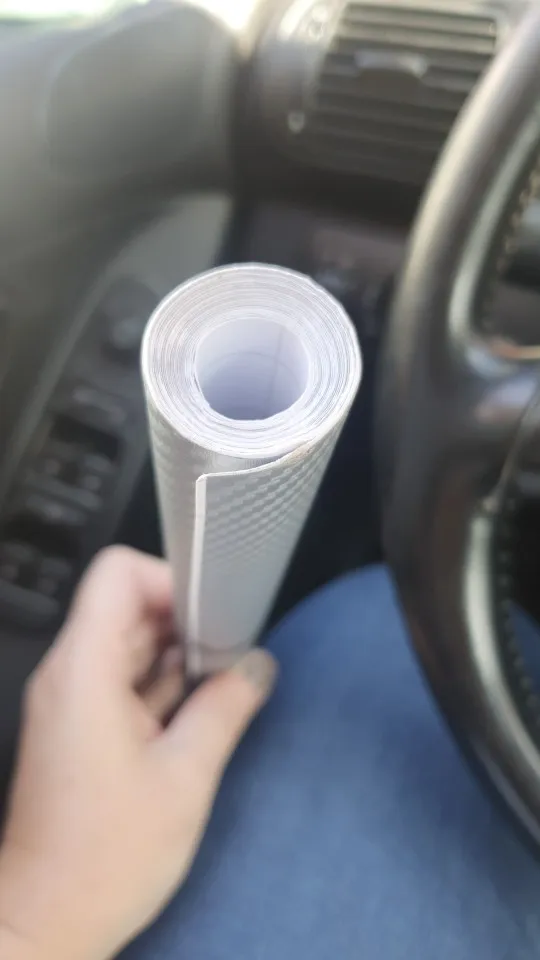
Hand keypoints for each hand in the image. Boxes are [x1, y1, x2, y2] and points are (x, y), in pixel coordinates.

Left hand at [0, 547, 276, 959]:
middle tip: (233, 651)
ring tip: (225, 681)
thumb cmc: (110, 854)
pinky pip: (121, 681)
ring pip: (127, 645)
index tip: (213, 614)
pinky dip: (161, 684)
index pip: (117, 574)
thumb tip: (257, 667)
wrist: (46, 922)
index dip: (169, 579)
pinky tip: (202, 707)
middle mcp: (69, 674)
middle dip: (184, 620)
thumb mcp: (184, 779)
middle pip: (126, 607)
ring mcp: (71, 701)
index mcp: (84, 670)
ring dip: (176, 654)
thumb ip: (224, 709)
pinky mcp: (79, 728)